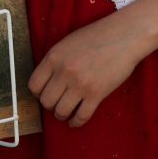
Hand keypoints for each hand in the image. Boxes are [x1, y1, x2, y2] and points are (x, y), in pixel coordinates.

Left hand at [28, 9, 150, 127]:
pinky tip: (75, 121)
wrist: (124, 36)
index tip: (44, 94)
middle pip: (46, 101)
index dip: (38, 93)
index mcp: (54, 57)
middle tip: (57, 103)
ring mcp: (80, 84)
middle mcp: (64, 71)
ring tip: (66, 112)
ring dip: (62, 115)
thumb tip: (46, 82)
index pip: (34, 85)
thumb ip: (55, 61)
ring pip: (61, 112)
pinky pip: (81, 116)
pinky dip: (76, 122)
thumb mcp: (67, 43)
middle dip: (50, 105)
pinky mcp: (96, 94)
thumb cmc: (97, 37)